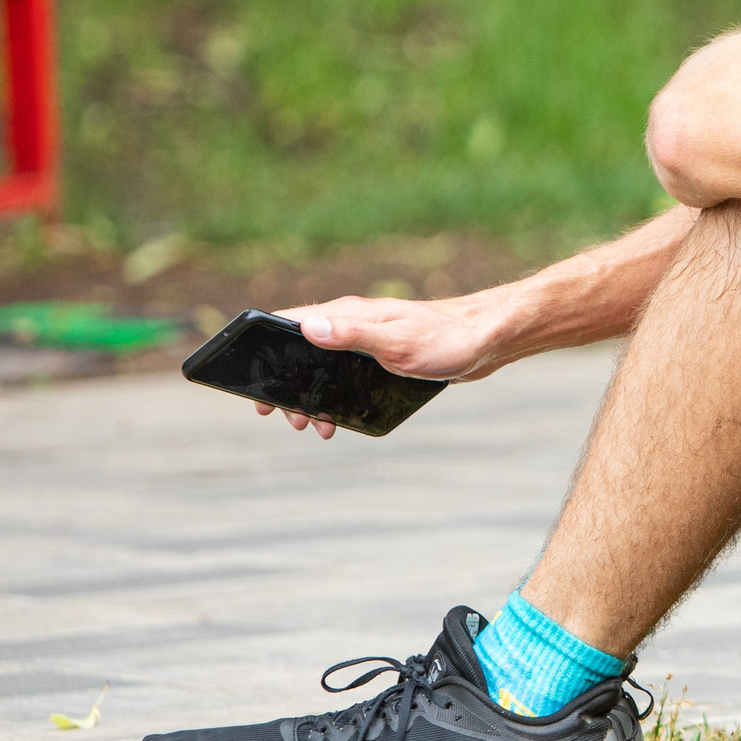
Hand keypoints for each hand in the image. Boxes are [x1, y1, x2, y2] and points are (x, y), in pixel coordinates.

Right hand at [252, 294, 503, 440]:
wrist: (486, 341)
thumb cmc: (445, 340)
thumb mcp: (396, 344)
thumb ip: (352, 335)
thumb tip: (308, 327)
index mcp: (348, 314)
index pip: (290, 324)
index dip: (264, 351)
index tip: (254, 385)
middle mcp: (353, 323)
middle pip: (301, 352)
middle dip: (288, 387)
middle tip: (287, 419)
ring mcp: (366, 339)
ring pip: (322, 367)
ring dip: (311, 397)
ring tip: (314, 426)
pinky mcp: (381, 355)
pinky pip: (344, 375)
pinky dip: (334, 397)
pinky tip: (338, 419)